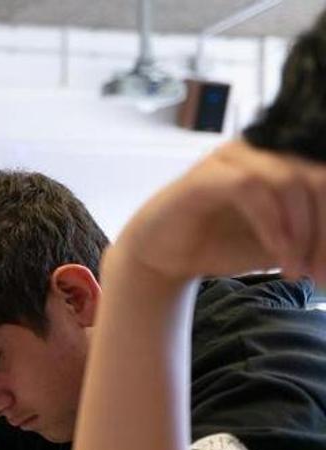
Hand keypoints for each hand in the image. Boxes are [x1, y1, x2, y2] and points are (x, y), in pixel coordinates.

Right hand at [119, 140, 325, 283]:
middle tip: (321, 274)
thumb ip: (312, 238)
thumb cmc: (222, 246)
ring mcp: (232, 158)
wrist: (164, 259)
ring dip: (300, 231)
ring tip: (295, 268)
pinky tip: (277, 252)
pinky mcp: (205, 174)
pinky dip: (271, 224)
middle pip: (317, 178)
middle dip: (324, 230)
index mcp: (284, 161)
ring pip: (290, 181)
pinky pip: (250, 187)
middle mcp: (262, 150)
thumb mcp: (284, 244)